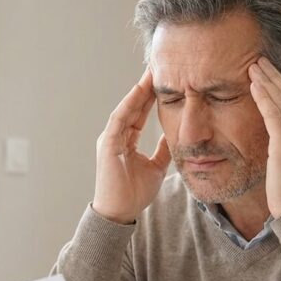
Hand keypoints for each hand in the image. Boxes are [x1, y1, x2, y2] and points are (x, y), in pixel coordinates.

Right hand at [92, 69, 171, 223]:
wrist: (120, 213)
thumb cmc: (133, 194)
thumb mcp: (156, 167)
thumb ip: (162, 151)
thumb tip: (173, 136)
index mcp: (125, 141)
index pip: (140, 113)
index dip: (151, 96)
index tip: (165, 80)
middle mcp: (116, 136)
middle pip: (133, 106)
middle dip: (146, 87)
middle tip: (159, 67)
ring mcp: (110, 139)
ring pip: (126, 109)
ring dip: (138, 91)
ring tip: (150, 73)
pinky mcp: (107, 145)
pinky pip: (119, 120)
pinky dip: (129, 105)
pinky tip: (139, 91)